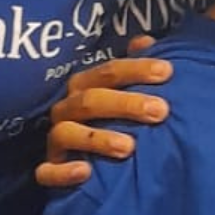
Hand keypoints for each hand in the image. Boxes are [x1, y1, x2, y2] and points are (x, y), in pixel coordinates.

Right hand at [35, 41, 172, 188]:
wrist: (89, 163)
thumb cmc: (114, 120)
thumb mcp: (125, 92)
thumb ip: (134, 68)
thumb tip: (145, 41)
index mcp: (85, 87)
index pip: (108, 71)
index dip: (136, 69)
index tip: (167, 71)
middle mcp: (68, 109)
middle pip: (90, 101)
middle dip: (126, 104)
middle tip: (160, 111)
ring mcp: (56, 141)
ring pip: (67, 133)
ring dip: (97, 139)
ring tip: (129, 147)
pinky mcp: (49, 171)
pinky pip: (47, 173)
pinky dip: (63, 172)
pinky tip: (86, 172)